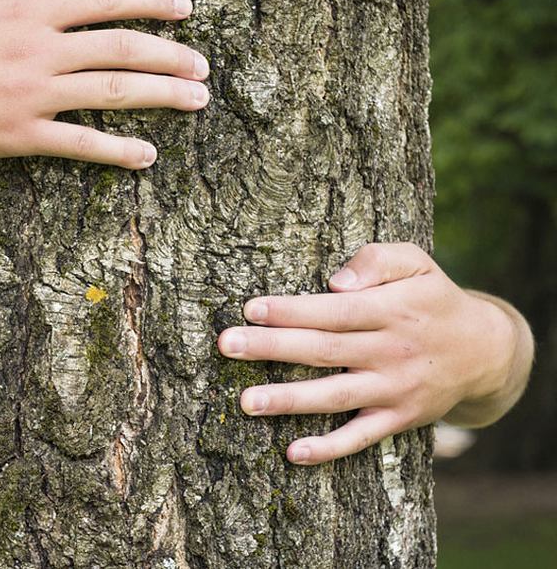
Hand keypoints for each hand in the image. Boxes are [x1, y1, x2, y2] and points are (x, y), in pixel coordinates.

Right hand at [0, 0, 209, 168]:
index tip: (185, 7)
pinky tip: (146, 155)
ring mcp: (30, 97)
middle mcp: (37, 53)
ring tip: (195, 100)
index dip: (152, 2)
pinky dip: (116, 150)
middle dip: (171, 56)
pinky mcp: (16, 137)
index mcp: (25, 12)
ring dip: (161, 96)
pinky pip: (78, 144)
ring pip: (112, 94)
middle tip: (202, 65)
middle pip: (122, 50)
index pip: (105, 0)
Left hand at [217, 243, 519, 465]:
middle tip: (227, 345)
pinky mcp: (397, 419)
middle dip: (272, 348)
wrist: (485, 352)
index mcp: (391, 310)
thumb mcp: (416, 263)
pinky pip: (360, 437)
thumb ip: (377, 260)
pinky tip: (293, 453)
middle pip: (324, 350)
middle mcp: (390, 351)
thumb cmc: (431, 298)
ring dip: (289, 400)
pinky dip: (328, 448)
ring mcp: (394, 389)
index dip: (292, 311)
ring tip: (246, 401)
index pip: (333, 311)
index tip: (251, 309)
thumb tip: (335, 281)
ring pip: (335, 396)